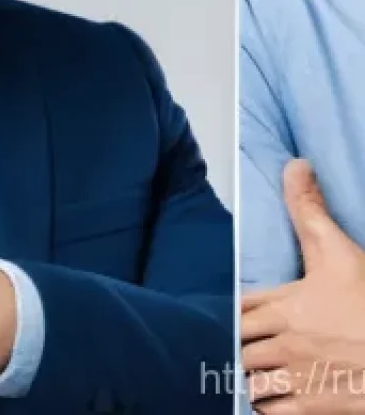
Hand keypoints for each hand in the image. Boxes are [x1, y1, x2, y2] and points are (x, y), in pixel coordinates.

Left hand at [242, 160, 364, 411]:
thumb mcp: (340, 252)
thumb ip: (310, 210)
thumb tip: (295, 164)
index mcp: (286, 304)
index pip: (233, 310)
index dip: (222, 315)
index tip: (212, 316)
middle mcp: (286, 341)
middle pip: (236, 348)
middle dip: (229, 349)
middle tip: (222, 348)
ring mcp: (301, 377)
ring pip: (249, 382)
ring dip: (244, 381)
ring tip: (241, 376)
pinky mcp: (318, 407)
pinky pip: (273, 413)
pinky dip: (264, 408)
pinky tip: (264, 402)